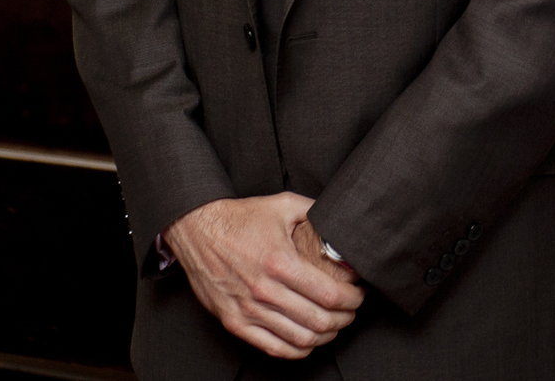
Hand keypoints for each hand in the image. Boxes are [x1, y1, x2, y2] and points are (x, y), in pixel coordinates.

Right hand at [164, 193, 363, 358]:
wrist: (196, 230)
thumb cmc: (240, 218)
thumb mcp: (283, 204)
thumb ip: (316, 211)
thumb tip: (342, 221)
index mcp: (279, 262)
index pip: (329, 295)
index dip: (353, 300)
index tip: (359, 294)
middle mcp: (264, 291)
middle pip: (319, 321)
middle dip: (345, 319)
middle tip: (352, 310)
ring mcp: (247, 310)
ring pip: (299, 339)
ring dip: (324, 336)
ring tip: (334, 324)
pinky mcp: (234, 322)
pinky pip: (273, 348)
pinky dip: (297, 350)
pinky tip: (308, 339)